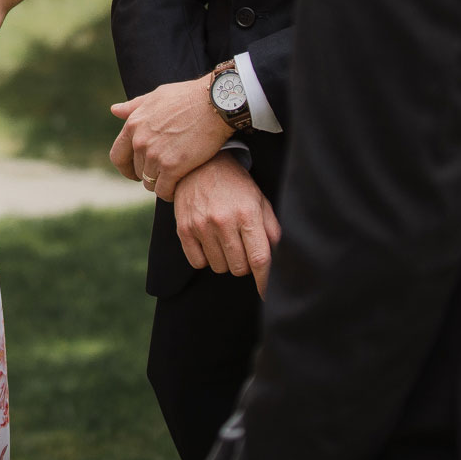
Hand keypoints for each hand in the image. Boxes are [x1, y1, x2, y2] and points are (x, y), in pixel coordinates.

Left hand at [109, 74, 231, 199]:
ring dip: (160, 183)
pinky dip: (169, 193)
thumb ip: (134, 106)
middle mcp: (139, 142)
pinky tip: (177, 189)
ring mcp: (155, 155)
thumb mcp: (156, 96)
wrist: (214, 104)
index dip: (126, 167)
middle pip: (137, 170)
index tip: (135, 172)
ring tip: (173, 180)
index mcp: (133, 125)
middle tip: (164, 173)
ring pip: (149, 182)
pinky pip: (163, 190)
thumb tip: (114, 110)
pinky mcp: (172, 167)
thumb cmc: (188, 97)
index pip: (118, 156)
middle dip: (148, 173)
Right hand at [173, 152, 281, 297]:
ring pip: (219, 267)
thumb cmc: (236, 185)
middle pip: (239, 267)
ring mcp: (201, 225)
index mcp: (247, 214)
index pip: (259, 259)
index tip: (267, 294)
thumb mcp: (260, 200)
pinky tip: (209, 242)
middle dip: (244, 263)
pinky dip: (205, 258)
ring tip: (225, 240)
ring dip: (225, 260)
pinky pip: (198, 262)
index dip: (265, 281)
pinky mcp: (184, 228)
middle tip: (242, 246)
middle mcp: (223, 221)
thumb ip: (271, 230)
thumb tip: (277, 260)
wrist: (199, 165)